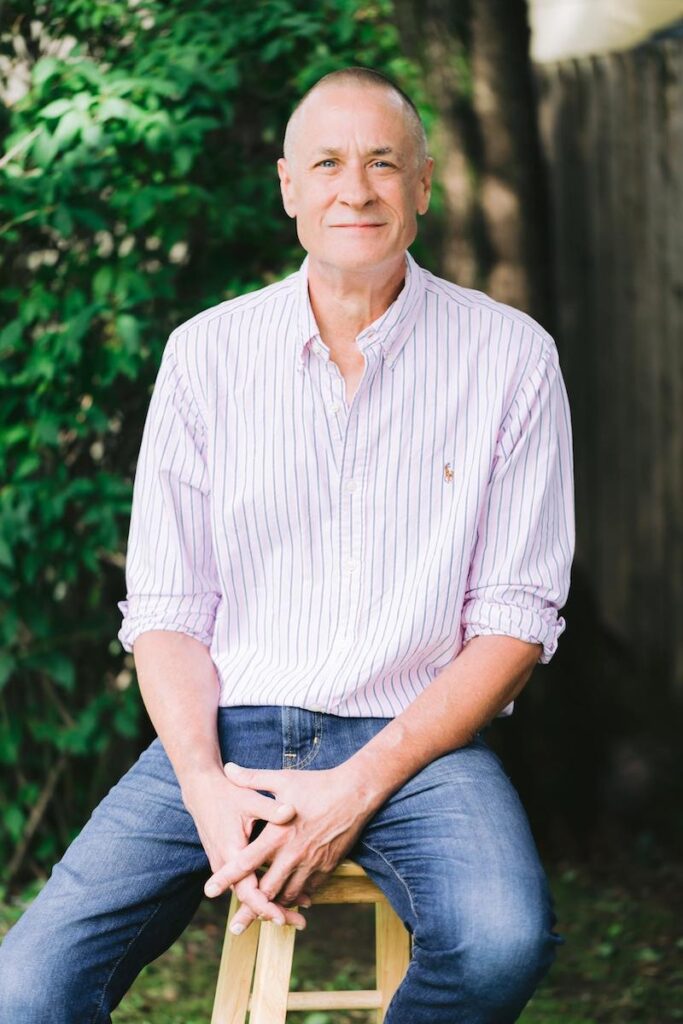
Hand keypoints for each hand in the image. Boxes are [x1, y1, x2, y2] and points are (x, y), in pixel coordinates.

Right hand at [180, 768, 306, 931]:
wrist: (202, 790)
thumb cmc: (227, 793)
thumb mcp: (249, 799)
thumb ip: (271, 808)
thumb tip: (291, 811)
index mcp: (230, 852)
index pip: (246, 890)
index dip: (264, 905)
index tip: (282, 917)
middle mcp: (225, 864)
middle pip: (249, 898)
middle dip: (273, 912)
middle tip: (299, 923)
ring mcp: (225, 865)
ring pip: (248, 893)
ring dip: (271, 903)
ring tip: (298, 914)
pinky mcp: (229, 862)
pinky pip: (246, 883)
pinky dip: (264, 891)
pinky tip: (286, 893)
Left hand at [203, 761, 378, 933]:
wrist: (356, 793)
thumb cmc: (317, 785)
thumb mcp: (282, 780)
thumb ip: (252, 778)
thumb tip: (228, 768)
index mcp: (278, 834)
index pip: (246, 861)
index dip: (226, 877)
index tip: (209, 890)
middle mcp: (293, 854)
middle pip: (266, 890)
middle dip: (249, 909)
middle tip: (235, 925)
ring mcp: (311, 863)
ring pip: (288, 895)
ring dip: (274, 906)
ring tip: (261, 918)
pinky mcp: (327, 867)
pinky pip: (308, 890)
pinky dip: (296, 897)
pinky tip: (289, 901)